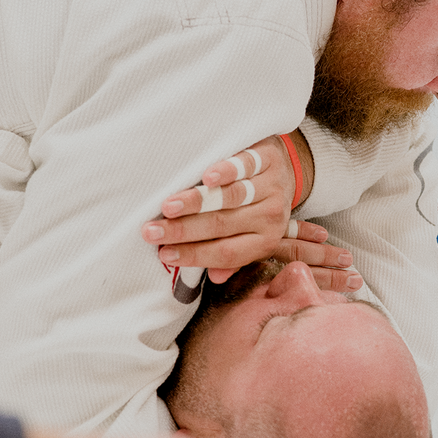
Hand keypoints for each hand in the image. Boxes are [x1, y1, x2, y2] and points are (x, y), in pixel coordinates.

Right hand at [141, 134, 360, 288]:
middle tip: (152, 232)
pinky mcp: (268, 158)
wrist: (285, 169)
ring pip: (231, 197)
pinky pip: (246, 166)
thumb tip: (213, 279)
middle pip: (222, 225)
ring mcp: (271, 186)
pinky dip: (227, 172)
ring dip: (197, 203)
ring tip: (168, 208)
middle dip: (183, 231)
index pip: (226, 253)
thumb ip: (233, 257)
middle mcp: (271, 216)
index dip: (194, 255)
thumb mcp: (252, 237)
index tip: (164, 254)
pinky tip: (207, 177)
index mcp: (265, 241)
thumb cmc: (259, 208)